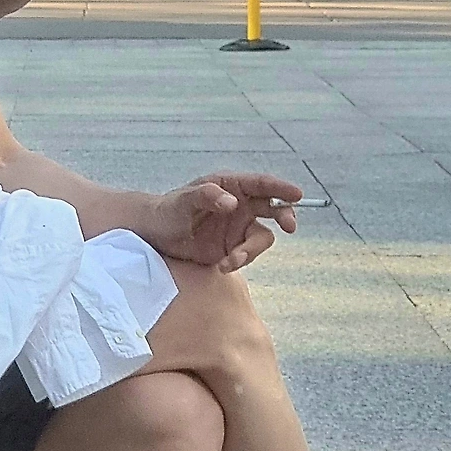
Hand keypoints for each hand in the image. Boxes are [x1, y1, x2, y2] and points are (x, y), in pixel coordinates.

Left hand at [146, 174, 303, 272]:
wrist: (154, 235)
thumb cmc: (167, 210)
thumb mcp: (183, 202)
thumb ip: (206, 197)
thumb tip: (232, 202)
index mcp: (230, 186)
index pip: (261, 184)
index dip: (281, 188)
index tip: (296, 194)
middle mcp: (239, 205)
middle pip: (273, 209)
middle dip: (285, 215)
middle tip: (290, 226)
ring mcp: (237, 228)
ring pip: (260, 238)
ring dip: (251, 251)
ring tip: (229, 262)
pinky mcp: (232, 249)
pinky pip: (246, 256)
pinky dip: (238, 262)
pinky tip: (221, 266)